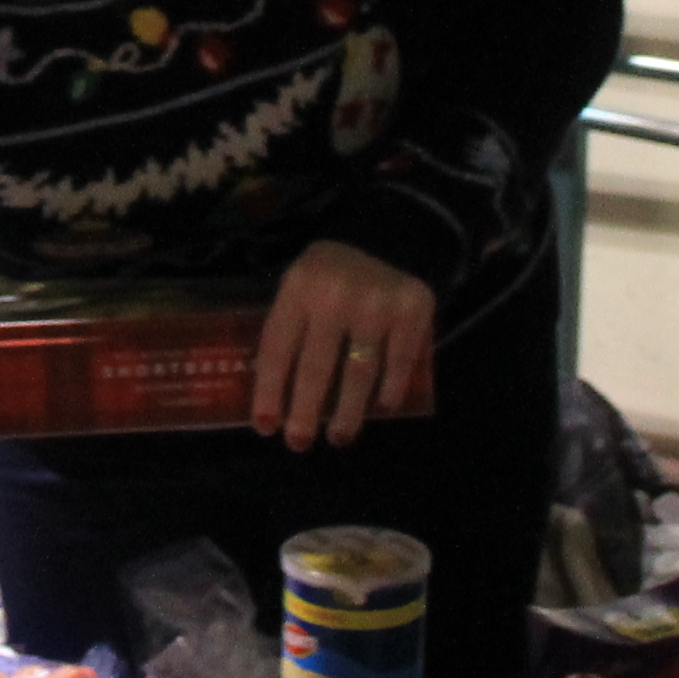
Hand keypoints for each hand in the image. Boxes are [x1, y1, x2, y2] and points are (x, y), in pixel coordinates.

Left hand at [248, 239, 435, 449]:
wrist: (392, 233)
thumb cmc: (334, 273)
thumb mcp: (301, 286)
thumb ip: (291, 328)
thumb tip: (274, 395)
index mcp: (298, 287)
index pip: (278, 348)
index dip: (269, 391)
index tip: (265, 427)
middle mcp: (335, 295)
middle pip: (315, 367)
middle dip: (304, 411)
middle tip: (298, 444)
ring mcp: (376, 303)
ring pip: (359, 372)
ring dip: (347, 413)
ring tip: (339, 437)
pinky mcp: (413, 310)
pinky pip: (399, 364)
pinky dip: (390, 391)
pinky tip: (381, 410)